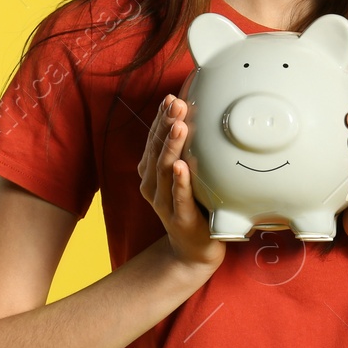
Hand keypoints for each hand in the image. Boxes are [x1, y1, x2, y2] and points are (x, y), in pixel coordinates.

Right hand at [138, 92, 225, 273]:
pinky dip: (180, 181)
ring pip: (165, 170)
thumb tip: (195, 119)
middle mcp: (153, 185)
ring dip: (171, 147)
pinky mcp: (179, 218)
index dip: (161, 118)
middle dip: (166, 124)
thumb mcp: (186, 175)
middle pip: (157, 149)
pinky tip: (182, 167)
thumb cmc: (192, 207)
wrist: (192, 249)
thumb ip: (187, 151)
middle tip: (176, 104)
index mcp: (152, 172)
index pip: (154, 139)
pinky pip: (179, 197)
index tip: (171, 97)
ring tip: (178, 126)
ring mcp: (164, 202)